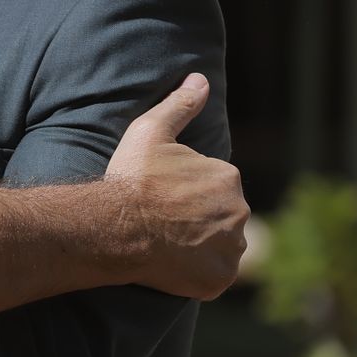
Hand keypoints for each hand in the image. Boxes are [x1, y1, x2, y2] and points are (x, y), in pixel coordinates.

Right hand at [105, 73, 249, 299]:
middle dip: (199, 219)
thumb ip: (179, 105)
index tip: (161, 196)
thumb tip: (201, 78)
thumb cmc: (132, 178)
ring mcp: (231, 248)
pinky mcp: (219, 278)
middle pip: (222, 216)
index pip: (213, 185)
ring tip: (167, 244)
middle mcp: (239, 212)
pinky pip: (215, 276)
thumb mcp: (150, 132)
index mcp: (227, 176)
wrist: (117, 225)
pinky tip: (173, 265)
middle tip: (163, 222)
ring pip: (222, 246)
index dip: (186, 191)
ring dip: (201, 246)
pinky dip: (199, 274)